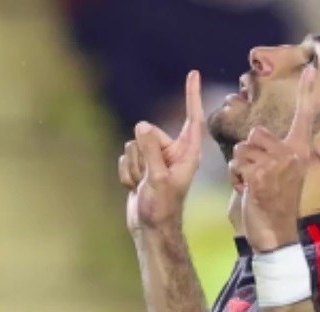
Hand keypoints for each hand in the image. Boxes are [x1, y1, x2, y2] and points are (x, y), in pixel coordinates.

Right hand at [118, 70, 204, 232]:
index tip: (193, 73)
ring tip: (144, 186)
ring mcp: (156, 159)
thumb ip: (151, 150)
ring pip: (134, 145)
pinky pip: (126, 157)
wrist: (150, 229)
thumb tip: (142, 126)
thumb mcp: (158, 178)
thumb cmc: (162, 208)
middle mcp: (173, 153)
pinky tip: (136, 189)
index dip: (191, 95)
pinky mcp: (142, 166)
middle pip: (149, 133)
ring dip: (134, 166)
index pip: (191, 119)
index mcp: (187, 154)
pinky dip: (127, 174)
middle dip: (142, 154)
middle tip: (149, 179)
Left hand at [229, 67, 315, 251]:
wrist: (275, 235)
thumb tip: (254, 136)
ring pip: (242, 148)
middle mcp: (293, 154)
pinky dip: (236, 178)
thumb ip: (269, 152)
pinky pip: (237, 164)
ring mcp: (278, 165)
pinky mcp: (261, 175)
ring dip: (240, 167)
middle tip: (259, 177)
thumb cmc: (273, 204)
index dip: (307, 92)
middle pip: (255, 132)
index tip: (312, 69)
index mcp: (300, 151)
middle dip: (248, 152)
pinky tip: (248, 192)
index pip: (304, 116)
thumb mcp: (279, 173)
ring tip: (253, 186)